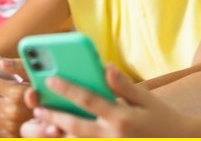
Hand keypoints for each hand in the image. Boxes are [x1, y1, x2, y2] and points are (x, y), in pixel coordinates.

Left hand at [20, 64, 194, 136]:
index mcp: (121, 117)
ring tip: (42, 123)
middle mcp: (112, 136)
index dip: (68, 89)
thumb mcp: (147, 98)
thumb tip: (105, 67)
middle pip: (76, 126)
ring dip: (58, 133)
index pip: (88, 101)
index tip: (51, 80)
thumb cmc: (163, 119)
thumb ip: (124, 85)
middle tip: (37, 108)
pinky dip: (72, 139)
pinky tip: (61, 133)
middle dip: (54, 116)